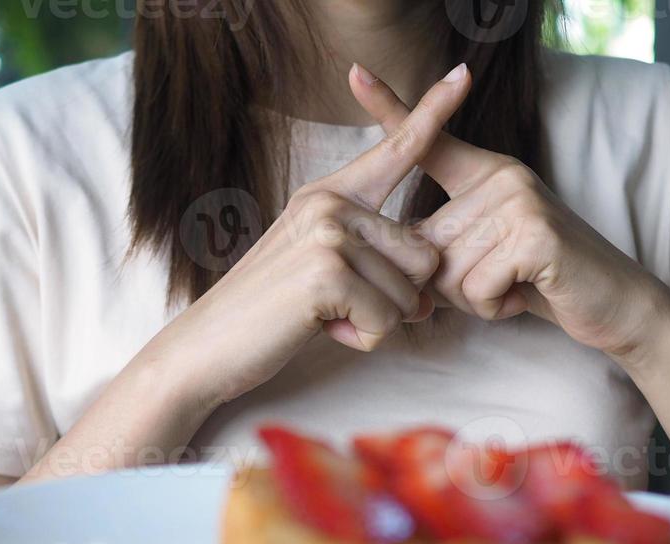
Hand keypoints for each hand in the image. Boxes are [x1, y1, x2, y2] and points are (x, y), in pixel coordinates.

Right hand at [148, 65, 474, 408]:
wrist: (206, 345)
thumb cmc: (268, 315)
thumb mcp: (322, 274)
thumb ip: (377, 272)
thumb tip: (425, 302)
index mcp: (330, 195)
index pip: (395, 149)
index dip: (433, 112)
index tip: (463, 72)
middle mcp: (331, 203)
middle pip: (424, 257)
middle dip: (395, 300)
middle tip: (340, 306)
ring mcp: (329, 233)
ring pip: (409, 294)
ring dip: (376, 322)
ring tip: (325, 316)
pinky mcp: (327, 272)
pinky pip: (386, 321)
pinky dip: (361, 339)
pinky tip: (321, 328)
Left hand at [348, 64, 669, 364]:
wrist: (614, 303)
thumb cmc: (540, 281)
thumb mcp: (486, 252)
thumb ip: (444, 244)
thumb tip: (399, 256)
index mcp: (486, 174)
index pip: (430, 142)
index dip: (391, 109)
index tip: (355, 72)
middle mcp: (501, 177)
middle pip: (426, 247)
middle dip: (453, 285)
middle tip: (502, 278)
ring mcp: (519, 201)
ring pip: (447, 274)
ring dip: (477, 299)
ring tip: (517, 284)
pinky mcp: (533, 235)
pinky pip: (476, 288)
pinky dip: (496, 307)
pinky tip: (526, 293)